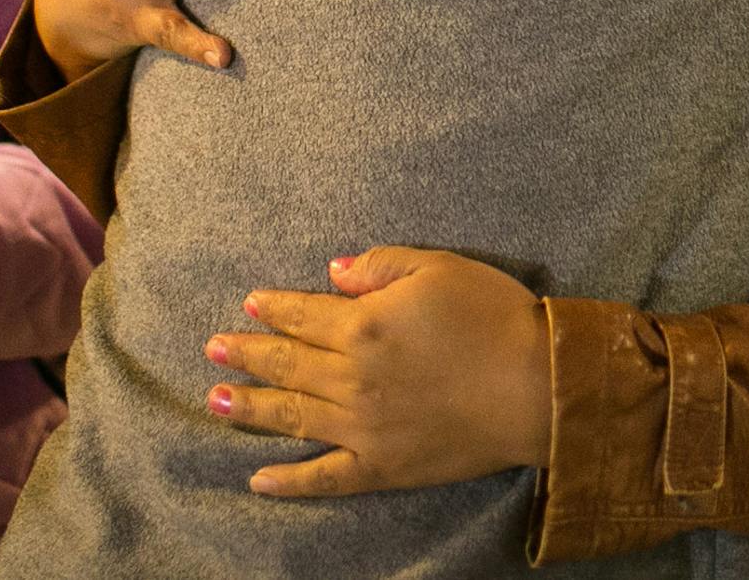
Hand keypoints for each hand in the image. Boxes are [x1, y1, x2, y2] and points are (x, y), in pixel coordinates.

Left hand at [203, 246, 550, 496]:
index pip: (303, 314)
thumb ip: (380, 267)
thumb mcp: (439, 268)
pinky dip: (289, 481)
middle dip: (247, 353)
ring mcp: (362, 427)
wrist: (536, 386)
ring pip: (293, 416)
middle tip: (213, 349)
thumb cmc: (492, 317)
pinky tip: (259, 479)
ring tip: (216, 400)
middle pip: (287, 363)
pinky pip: (324, 477)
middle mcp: (352, 377)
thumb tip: (332, 272)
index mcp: (364, 324)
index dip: (273, 308)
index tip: (248, 304)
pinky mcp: (381, 466)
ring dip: (251, 407)